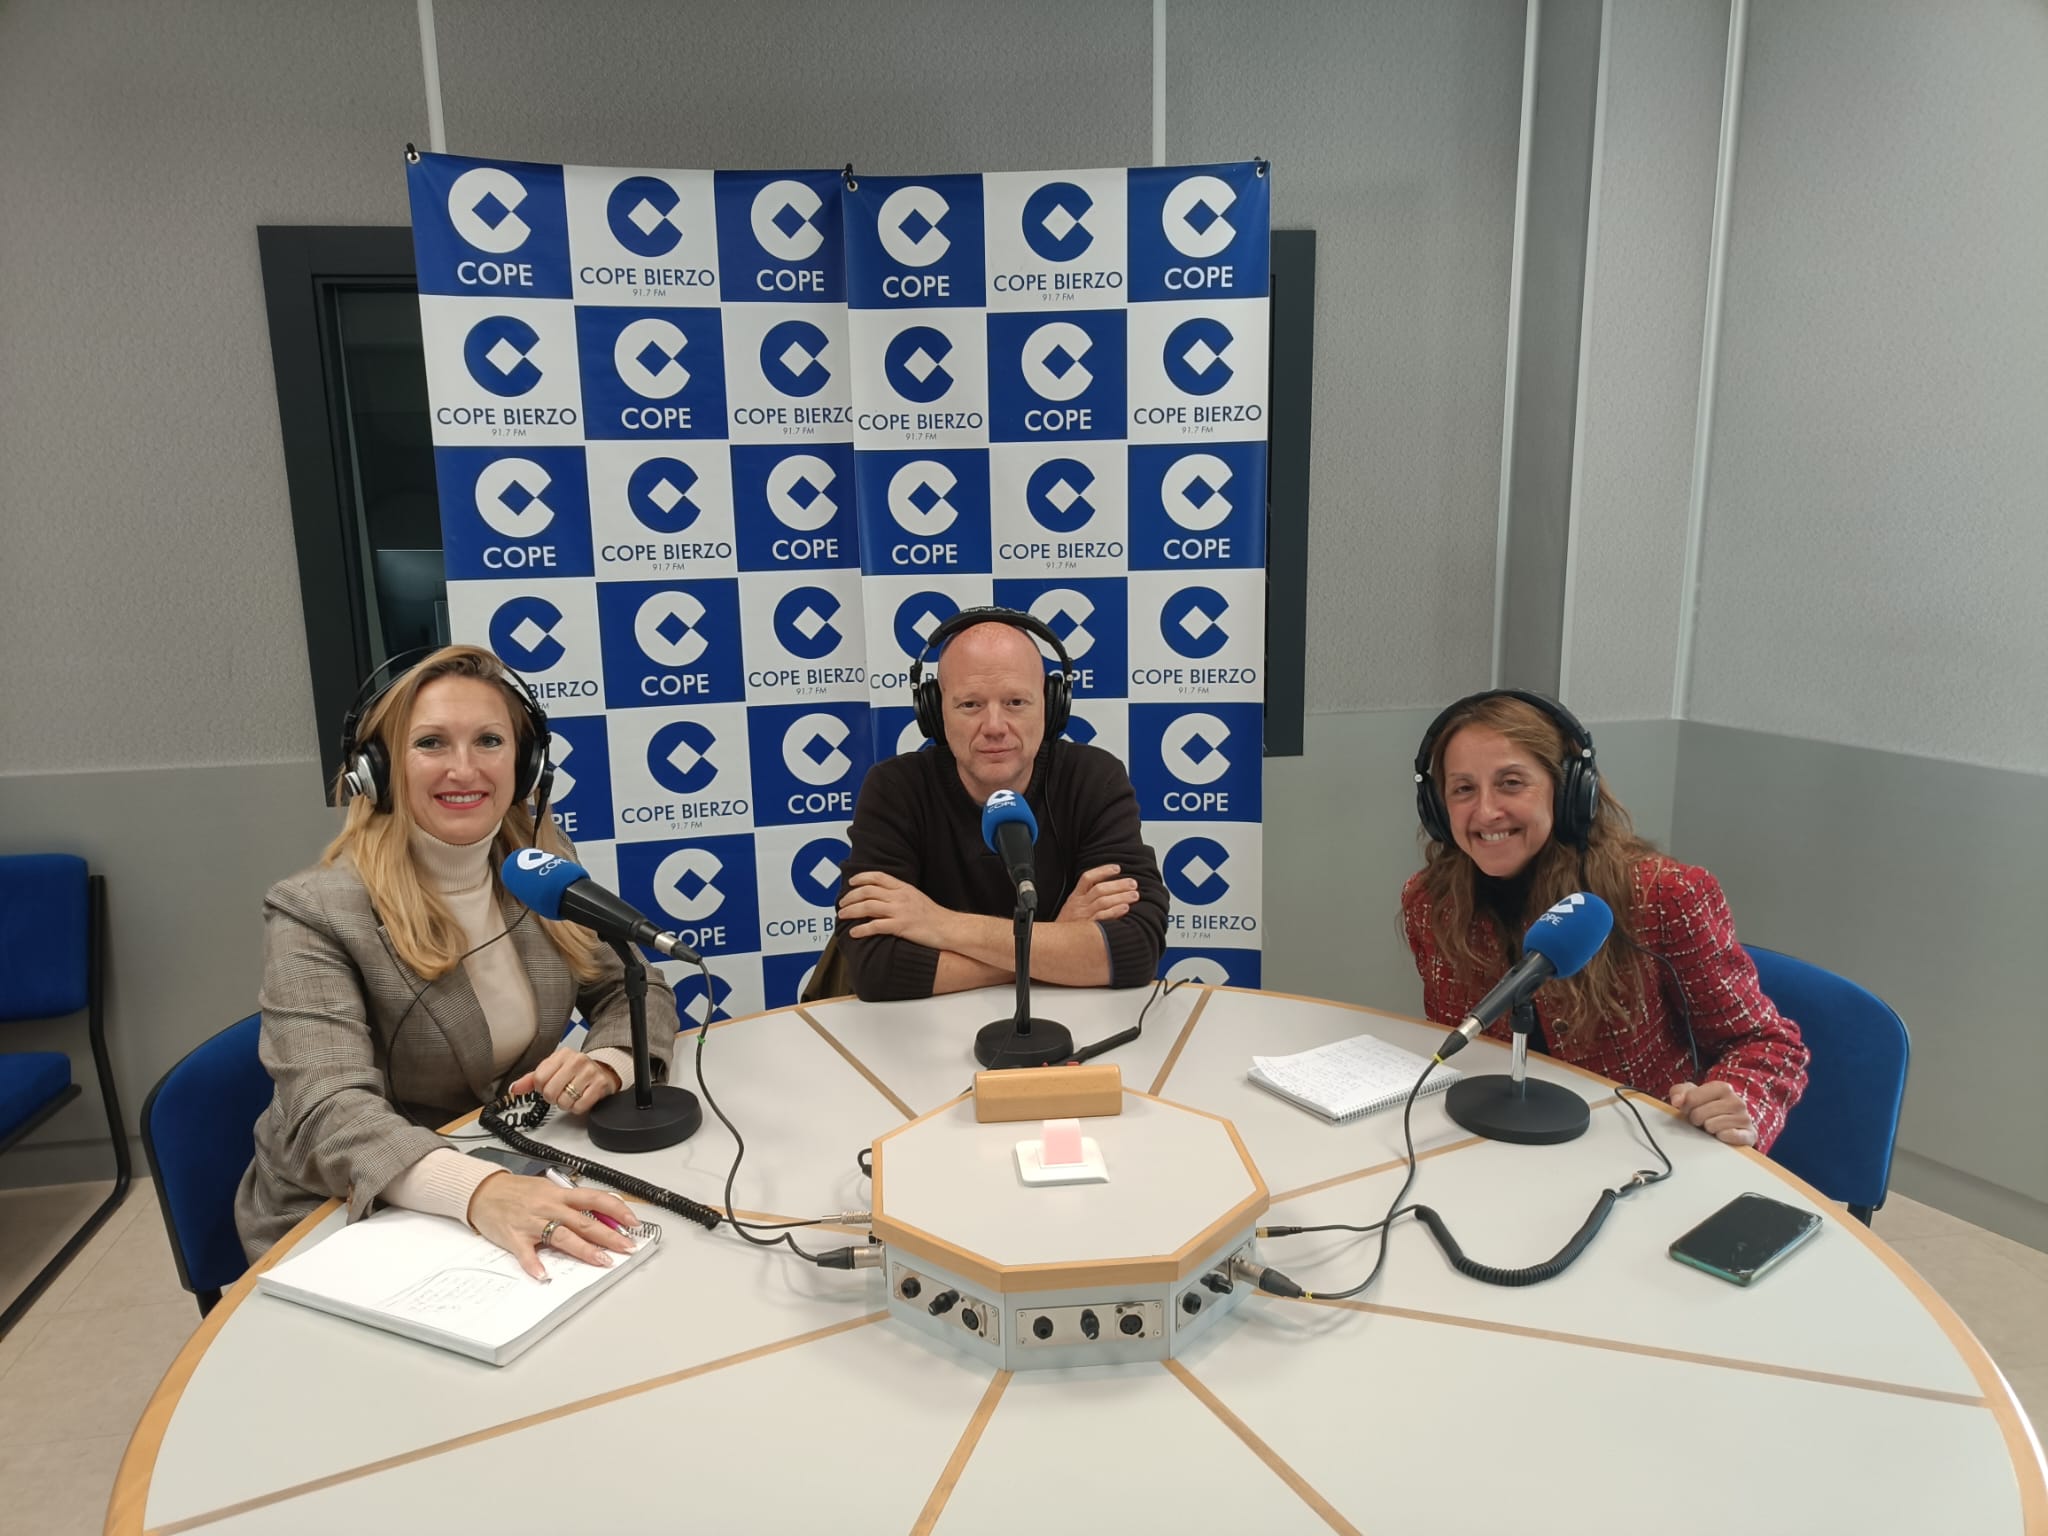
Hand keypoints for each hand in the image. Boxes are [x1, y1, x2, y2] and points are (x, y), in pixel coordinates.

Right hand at [466, 1172, 637, 1280]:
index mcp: (560, 1194)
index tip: (633, 1222)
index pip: (595, 1199)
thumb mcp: (548, 1190)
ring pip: (563, 1235)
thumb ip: (571, 1202)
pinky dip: (534, 1264)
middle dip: (609, 1235)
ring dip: (584, 1249)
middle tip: (627, 1247)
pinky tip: (544, 1275)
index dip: (617, 1210)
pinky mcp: (515, 1237)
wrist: (483, 1191)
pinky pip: (526, 1253)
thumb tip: (599, 1215)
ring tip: (602, 1260)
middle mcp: (549, 1206)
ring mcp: (532, 1222)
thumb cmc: (517, 1192)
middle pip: (585, 1221)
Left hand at [509, 1048, 621, 1115]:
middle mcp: (577, 1061)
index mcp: (562, 1055)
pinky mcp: (600, 1085)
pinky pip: (579, 1106)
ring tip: (572, 1095)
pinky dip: (578, 1108)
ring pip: (564, 1101)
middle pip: (550, 1092)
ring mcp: (589, 1072)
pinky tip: (581, 1098)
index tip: (547, 1086)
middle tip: (560, 1093)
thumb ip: (532, 1079)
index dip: (541, 1088)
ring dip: (566, 1104)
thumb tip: (514, 1088)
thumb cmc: (576, 1072)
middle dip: (553, 1098)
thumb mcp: (553, 1070)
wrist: (604, 1071)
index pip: (539, 1078)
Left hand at [838, 870, 953, 948]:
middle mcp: (900, 897)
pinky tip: (854, 933)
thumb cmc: (935, 917)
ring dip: (851, 911)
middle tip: (842, 903)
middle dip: (851, 896)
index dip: (862, 877)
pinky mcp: (901, 926)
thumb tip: (884, 897)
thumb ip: (901, 895)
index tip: (851, 882)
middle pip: (868, 891)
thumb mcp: (917, 898)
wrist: (950, 928)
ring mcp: (900, 911)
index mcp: (904, 888)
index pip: (879, 877)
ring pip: (868, 906)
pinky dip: (862, 930)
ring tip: (843, 915)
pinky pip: (876, 926)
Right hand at [1057, 864, 1137, 924]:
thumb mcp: (1071, 908)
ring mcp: (1083, 916)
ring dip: (1121, 897)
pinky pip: (1102, 917)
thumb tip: (1109, 891)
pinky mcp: (1087, 928)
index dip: (1103, 871)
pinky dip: (1115, 911)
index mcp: (1075, 897)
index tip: (1117, 868)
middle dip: (1118, 884)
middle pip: (1100, 889)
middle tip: (1133, 884)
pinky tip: (1125, 908)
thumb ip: (1085, 899)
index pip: (1088, 878)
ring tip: (1134, 895)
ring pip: (1103, 901)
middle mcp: (1079, 904)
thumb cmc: (1067, 927)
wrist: (1054, 945)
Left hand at [1668, 1080, 1757, 1146]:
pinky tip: (1722, 1134)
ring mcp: (1745, 1118)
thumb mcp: (1691, 1094)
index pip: (1691, 1098)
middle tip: (1703, 1119)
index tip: (1690, 1108)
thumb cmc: (1708, 1107)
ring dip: (1708, 1129)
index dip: (1685, 1107)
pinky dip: (1721, 1138)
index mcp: (1722, 1087)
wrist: (1732, 1122)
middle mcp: (1736, 1101)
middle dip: (1696, 1119)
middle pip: (1699, 1114)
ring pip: (1711, 1126)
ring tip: (1713, 1126)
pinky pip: (1728, 1136)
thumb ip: (1678, 1092)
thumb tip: (1677, 1101)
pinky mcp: (1749, 1134)